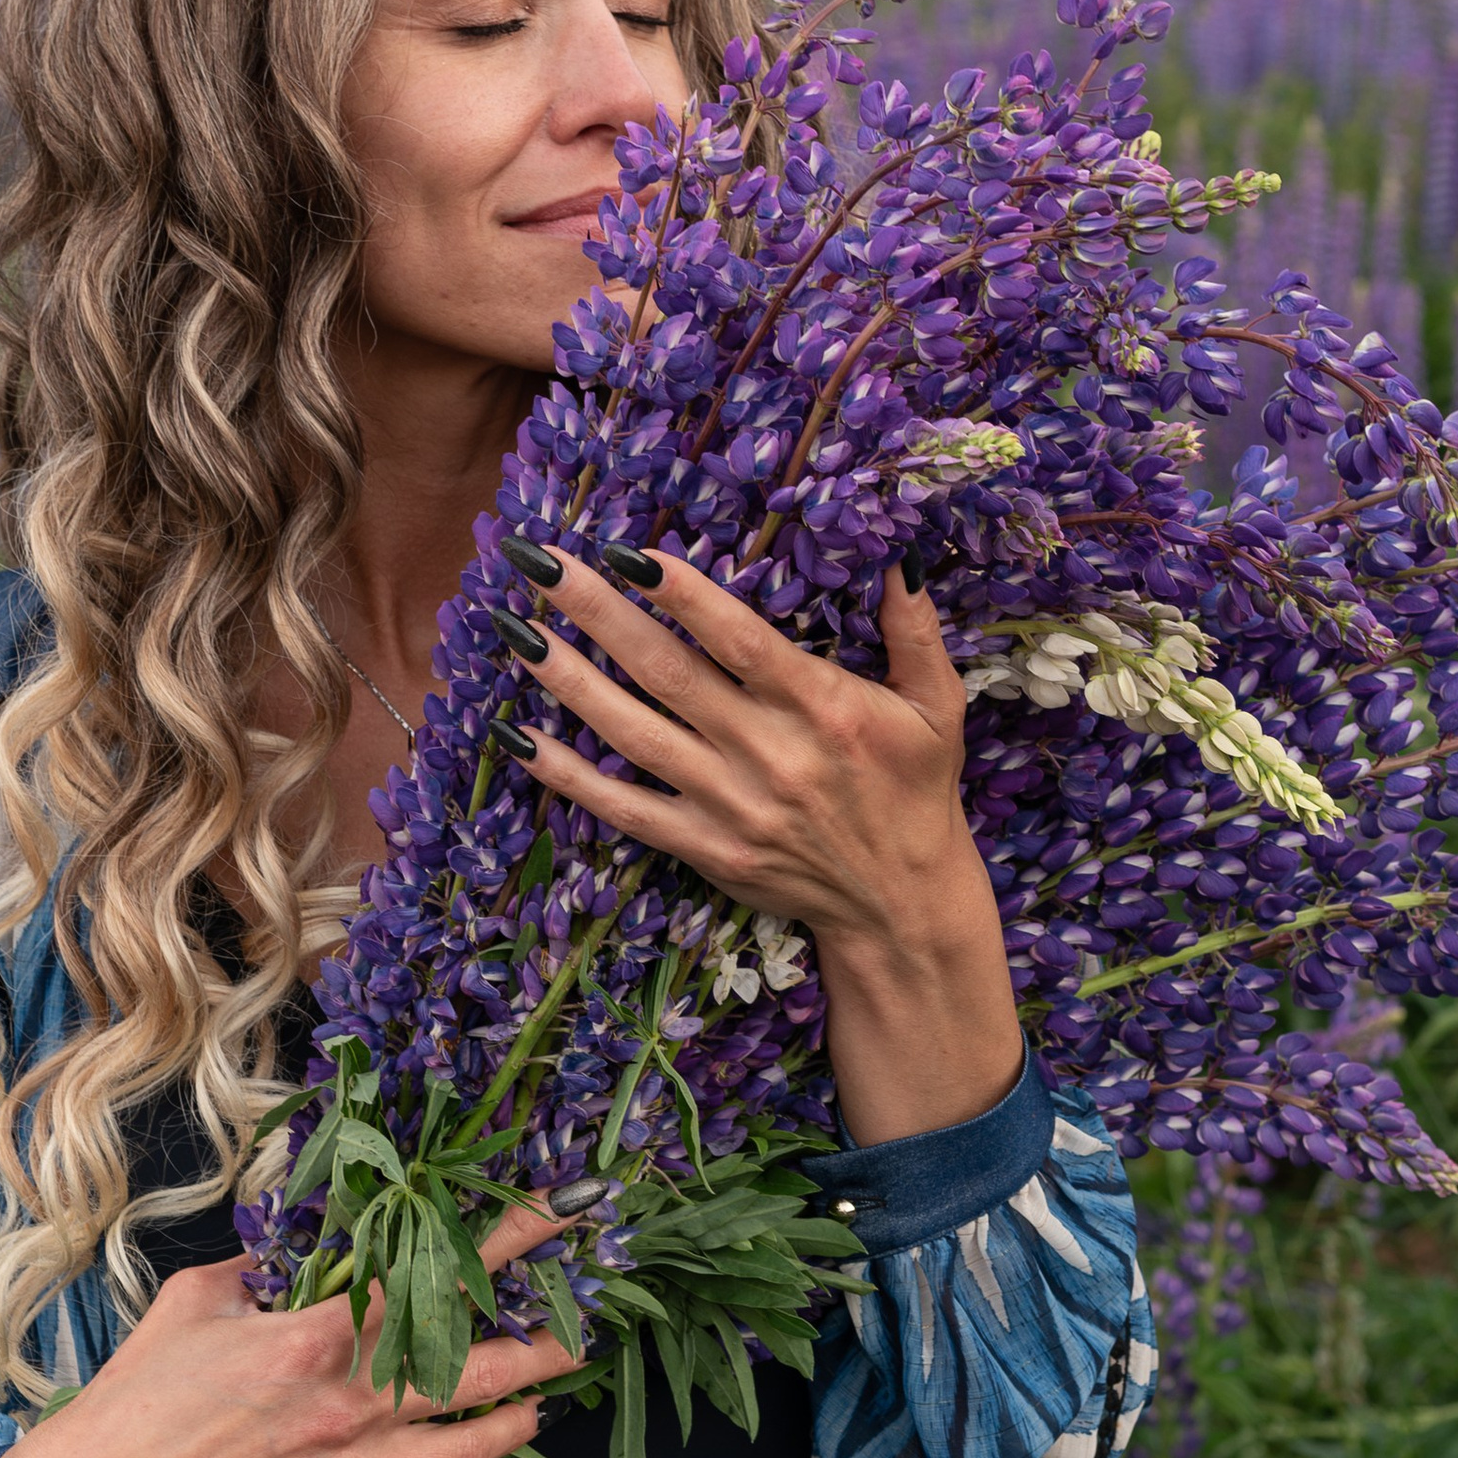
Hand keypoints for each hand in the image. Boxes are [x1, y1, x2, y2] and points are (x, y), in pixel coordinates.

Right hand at [0, 1203, 583, 1457]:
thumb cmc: (137, 1398)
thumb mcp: (198, 1302)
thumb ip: (264, 1271)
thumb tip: (303, 1251)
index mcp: (317, 1339)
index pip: (437, 1280)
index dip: (511, 1243)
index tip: (563, 1216)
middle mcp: (350, 1410)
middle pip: (483, 1374)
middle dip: (545, 1348)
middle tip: (581, 1330)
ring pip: (474, 1451)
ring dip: (517, 1423)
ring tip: (539, 1404)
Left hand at [500, 547, 1024, 1148]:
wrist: (902, 905)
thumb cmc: (917, 792)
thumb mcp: (938, 707)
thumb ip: (916, 632)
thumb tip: (905, 560)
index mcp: (821, 706)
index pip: (738, 639)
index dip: (682, 594)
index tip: (629, 553)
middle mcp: (767, 752)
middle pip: (667, 673)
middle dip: (598, 614)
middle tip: (541, 565)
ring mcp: (729, 805)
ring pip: (633, 733)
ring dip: (570, 681)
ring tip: (518, 633)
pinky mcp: (704, 848)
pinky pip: (623, 807)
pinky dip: (569, 775)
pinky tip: (520, 737)